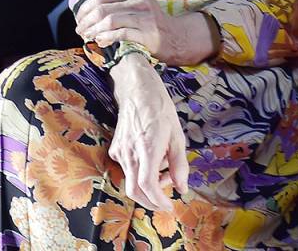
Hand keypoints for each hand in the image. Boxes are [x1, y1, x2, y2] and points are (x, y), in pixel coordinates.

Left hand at [75, 0, 213, 65]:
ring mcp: (145, 17)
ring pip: (110, 21)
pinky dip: (108, 37)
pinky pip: (121, 34)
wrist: (175, 36)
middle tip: (80, 30)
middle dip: (87, 20)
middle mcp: (140, 1)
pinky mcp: (148, 34)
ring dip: (94, 30)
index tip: (79, 18)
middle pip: (103, 8)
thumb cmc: (151, 17)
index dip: (86, 7)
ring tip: (87, 36)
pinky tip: (101, 40)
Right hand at [108, 56, 187, 214]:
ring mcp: (120, 151)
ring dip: (147, 186)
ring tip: (164, 171)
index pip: (148, 185)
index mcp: (148, 147)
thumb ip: (180, 165)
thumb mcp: (177, 135)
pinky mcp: (115, 149)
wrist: (136, 89)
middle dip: (150, 202)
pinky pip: (127, 170)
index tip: (170, 207)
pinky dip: (139, 175)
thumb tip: (182, 189)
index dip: (159, 201)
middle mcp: (130, 152)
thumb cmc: (160, 109)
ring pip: (131, 181)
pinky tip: (151, 161)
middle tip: (166, 201)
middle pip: (135, 191)